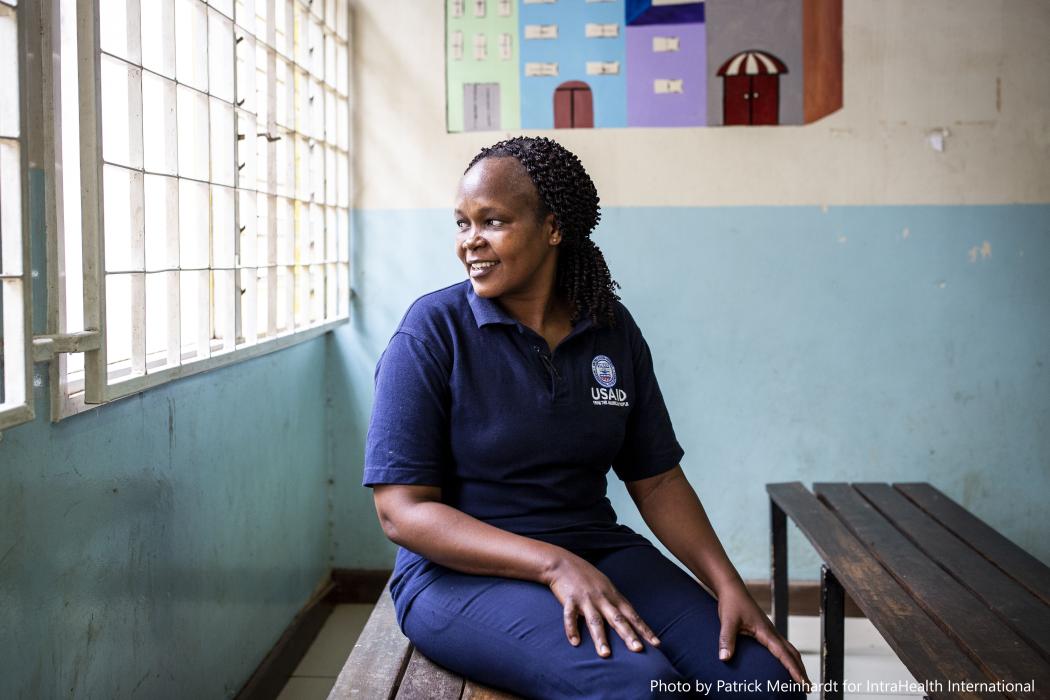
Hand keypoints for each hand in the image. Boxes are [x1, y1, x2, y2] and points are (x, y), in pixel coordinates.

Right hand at [544, 552, 661, 657]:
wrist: (563, 563)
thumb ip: (617, 603)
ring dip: (601, 638)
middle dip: (628, 635)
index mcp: (613, 596)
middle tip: (638, 650)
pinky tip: (575, 642)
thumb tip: (631, 618)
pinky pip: (570, 616)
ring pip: (595, 621)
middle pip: (618, 619)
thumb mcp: (606, 587)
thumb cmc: (587, 576)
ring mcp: (586, 599)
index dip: (644, 630)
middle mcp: (602, 598)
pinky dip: (572, 629)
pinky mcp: (570, 599)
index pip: (632, 616)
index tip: (656, 644)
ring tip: (605, 654)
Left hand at [716, 584, 811, 690]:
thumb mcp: (727, 622)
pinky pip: (781, 646)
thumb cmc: (731, 603)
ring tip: (801, 680)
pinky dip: (788, 657)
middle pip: (792, 654)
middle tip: (808, 688)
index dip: (794, 670)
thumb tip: (724, 659)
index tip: (803, 683)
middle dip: (801, 671)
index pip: (784, 654)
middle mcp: (771, 632)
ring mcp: (769, 631)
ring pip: (789, 649)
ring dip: (796, 664)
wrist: (732, 589)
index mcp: (766, 631)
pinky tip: (784, 664)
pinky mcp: (764, 631)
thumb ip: (726, 640)